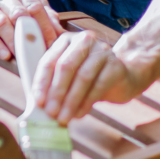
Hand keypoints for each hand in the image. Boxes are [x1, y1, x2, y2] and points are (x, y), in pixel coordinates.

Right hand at [0, 0, 62, 60]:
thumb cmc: (9, 5)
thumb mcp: (28, 4)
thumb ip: (46, 15)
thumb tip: (61, 32)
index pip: (35, 6)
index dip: (45, 26)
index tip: (52, 43)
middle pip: (19, 14)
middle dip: (31, 35)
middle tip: (39, 52)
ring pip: (1, 23)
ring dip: (13, 41)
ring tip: (23, 56)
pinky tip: (5, 55)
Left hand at [31, 30, 147, 124]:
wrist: (121, 79)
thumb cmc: (88, 78)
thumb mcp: (68, 77)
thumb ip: (53, 84)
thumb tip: (39, 105)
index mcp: (66, 40)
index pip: (49, 60)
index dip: (42, 82)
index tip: (38, 102)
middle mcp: (84, 40)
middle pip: (66, 66)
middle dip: (56, 92)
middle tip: (51, 112)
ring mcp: (102, 51)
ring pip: (83, 77)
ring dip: (71, 100)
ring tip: (64, 117)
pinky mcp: (116, 65)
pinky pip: (99, 85)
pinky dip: (87, 102)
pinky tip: (79, 114)